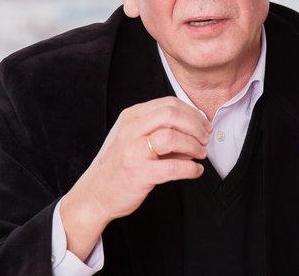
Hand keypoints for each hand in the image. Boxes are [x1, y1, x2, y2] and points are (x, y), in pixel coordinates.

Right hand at [60, 96, 211, 258]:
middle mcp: (131, 130)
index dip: (192, 113)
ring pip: (172, 136)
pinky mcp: (139, 173)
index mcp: (131, 117)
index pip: (169, 103)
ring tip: (201, 154)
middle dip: (196, 125)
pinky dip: (191, 168)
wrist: (93, 194)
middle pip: (172, 114)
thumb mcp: (132, 139)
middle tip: (205, 138)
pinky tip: (195, 171)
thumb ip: (159, 131)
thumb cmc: (117, 166)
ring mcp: (133, 151)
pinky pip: (173, 167)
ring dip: (194, 145)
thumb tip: (195, 133)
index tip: (203, 124)